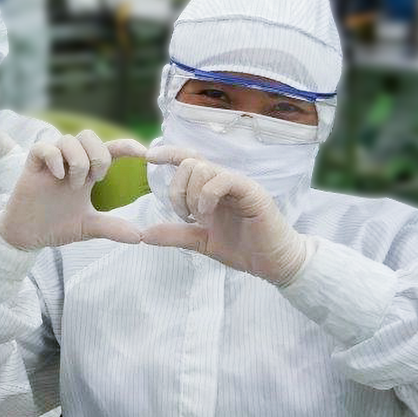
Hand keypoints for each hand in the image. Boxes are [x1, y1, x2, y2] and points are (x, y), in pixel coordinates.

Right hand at [0, 132, 150, 250]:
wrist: (28, 236)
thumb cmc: (57, 226)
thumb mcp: (89, 227)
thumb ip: (113, 228)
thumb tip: (140, 236)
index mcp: (86, 172)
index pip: (110, 150)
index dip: (128, 146)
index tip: (145, 154)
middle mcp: (70, 162)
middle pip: (89, 135)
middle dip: (98, 155)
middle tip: (95, 179)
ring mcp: (51, 162)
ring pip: (69, 139)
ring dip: (78, 161)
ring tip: (73, 185)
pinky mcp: (32, 166)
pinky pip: (45, 148)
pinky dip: (55, 159)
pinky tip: (58, 176)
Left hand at [138, 145, 310, 285]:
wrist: (273, 263)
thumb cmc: (243, 249)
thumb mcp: (201, 241)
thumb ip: (175, 235)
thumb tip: (144, 234)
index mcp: (211, 188)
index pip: (188, 160)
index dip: (168, 153)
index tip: (149, 157)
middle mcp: (223, 181)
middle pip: (189, 163)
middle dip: (177, 190)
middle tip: (186, 216)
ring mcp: (238, 184)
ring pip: (202, 168)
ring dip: (191, 195)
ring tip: (199, 218)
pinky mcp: (251, 192)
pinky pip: (222, 180)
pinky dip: (207, 196)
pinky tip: (208, 215)